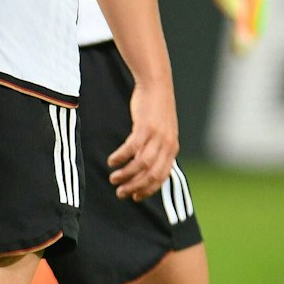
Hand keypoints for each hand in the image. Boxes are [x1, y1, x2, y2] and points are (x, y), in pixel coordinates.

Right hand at [110, 77, 178, 200]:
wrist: (157, 87)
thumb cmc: (156, 110)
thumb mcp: (162, 131)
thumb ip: (157, 148)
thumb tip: (144, 165)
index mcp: (172, 150)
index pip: (161, 178)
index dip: (147, 190)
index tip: (134, 197)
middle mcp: (167, 146)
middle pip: (151, 175)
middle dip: (135, 187)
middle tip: (120, 193)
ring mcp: (157, 137)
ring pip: (141, 164)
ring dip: (126, 175)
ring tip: (113, 178)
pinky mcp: (145, 127)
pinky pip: (132, 148)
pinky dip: (121, 157)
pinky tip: (112, 161)